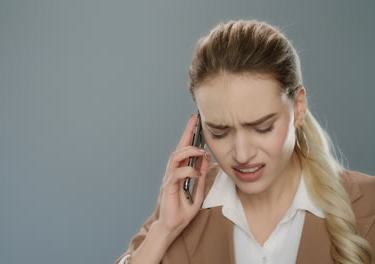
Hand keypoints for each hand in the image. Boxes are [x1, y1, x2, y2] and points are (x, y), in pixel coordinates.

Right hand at [157, 114, 210, 237]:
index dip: (189, 134)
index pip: (184, 149)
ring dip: (189, 151)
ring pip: (175, 157)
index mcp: (179, 172)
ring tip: (201, 151)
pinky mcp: (168, 187)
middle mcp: (172, 172)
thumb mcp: (198, 191)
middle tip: (195, 122)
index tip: (194, 121)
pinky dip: (188, 171)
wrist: (172, 227)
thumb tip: (206, 158)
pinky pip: (177, 174)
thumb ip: (200, 175)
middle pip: (178, 148)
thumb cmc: (182, 211)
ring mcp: (169, 179)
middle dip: (187, 134)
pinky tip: (197, 173)